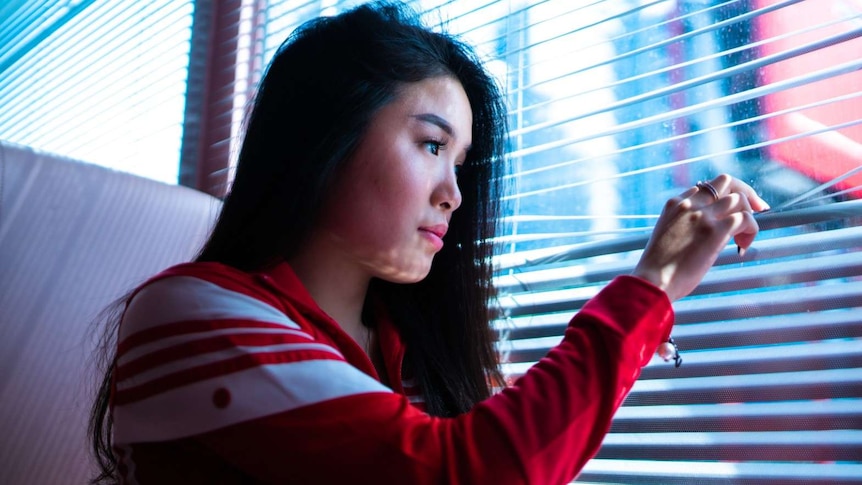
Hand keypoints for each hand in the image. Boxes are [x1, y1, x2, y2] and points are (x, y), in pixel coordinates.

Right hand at [632, 174, 769, 301]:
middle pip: (725, 181)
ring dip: (749, 215)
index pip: (704, 188)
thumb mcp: (668, 237)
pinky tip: (743, 247)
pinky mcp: (715, 231)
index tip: (729, 213)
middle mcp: (689, 204)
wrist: (653, 280)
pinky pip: (746, 219)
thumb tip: (704, 236)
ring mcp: (703, 216)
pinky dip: (751, 231)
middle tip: (757, 209)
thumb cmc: (657, 268)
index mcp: (674, 204)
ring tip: (743, 237)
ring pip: (739, 199)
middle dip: (745, 193)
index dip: (722, 199)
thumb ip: (684, 227)